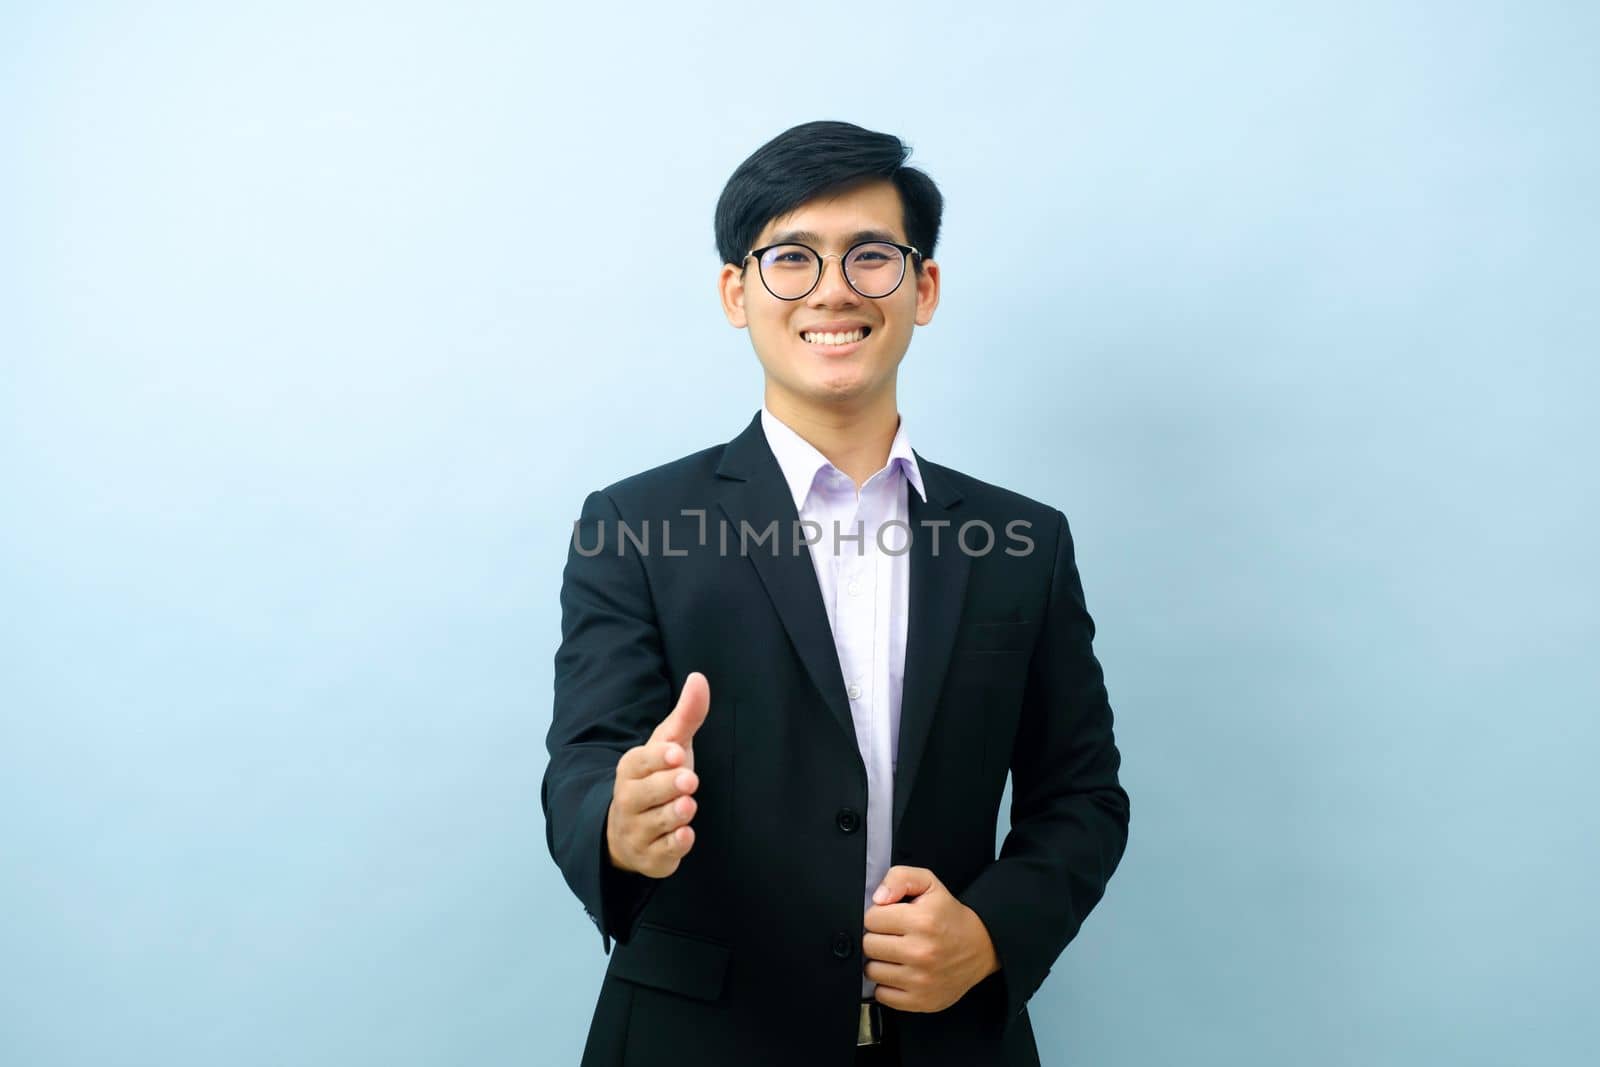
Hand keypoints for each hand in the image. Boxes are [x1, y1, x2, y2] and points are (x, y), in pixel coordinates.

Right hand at [606, 672, 709, 877]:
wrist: (630, 831)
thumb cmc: (656, 779)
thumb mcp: (670, 745)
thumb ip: (686, 715)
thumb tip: (699, 678)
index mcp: (631, 769)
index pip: (639, 761)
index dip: (657, 758)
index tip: (676, 751)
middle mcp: (628, 800)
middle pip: (644, 793)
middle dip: (667, 786)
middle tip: (689, 780)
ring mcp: (637, 830)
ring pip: (654, 824)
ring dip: (672, 816)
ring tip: (688, 806)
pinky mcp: (650, 857)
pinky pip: (661, 853)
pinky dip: (673, 846)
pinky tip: (685, 836)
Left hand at [862, 866, 1000, 1012]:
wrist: (982, 947)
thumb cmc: (949, 916)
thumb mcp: (929, 884)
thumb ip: (900, 878)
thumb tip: (878, 898)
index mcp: (921, 921)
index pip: (870, 919)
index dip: (878, 916)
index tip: (891, 918)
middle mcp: (921, 952)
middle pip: (868, 945)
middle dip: (877, 938)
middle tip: (894, 936)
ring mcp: (921, 980)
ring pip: (872, 971)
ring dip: (881, 962)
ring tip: (897, 954)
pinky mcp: (921, 1001)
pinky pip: (882, 995)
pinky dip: (887, 985)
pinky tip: (901, 973)